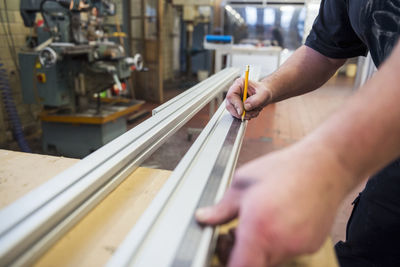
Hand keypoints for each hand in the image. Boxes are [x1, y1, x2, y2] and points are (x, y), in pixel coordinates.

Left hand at [196, 147, 348, 266]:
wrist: (326, 165)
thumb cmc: (286, 169)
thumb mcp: (243, 182)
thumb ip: (221, 207)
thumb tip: (204, 217)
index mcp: (258, 228)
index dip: (228, 264)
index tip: (224, 252)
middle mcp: (280, 243)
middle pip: (254, 265)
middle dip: (241, 254)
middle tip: (235, 232)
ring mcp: (298, 246)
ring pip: (271, 260)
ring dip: (260, 248)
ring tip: (258, 222)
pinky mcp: (311, 244)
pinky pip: (288, 251)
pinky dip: (278, 242)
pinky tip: (278, 220)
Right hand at [226, 78, 271, 119]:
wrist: (265, 95)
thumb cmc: (264, 91)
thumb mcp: (264, 94)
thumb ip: (256, 100)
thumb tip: (246, 107)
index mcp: (239, 84)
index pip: (231, 95)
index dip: (236, 105)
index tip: (242, 112)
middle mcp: (235, 92)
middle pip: (230, 105)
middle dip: (240, 113)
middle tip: (250, 115)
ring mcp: (234, 100)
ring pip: (234, 112)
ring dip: (245, 115)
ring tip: (255, 111)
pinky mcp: (237, 107)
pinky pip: (238, 115)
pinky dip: (246, 116)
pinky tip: (253, 112)